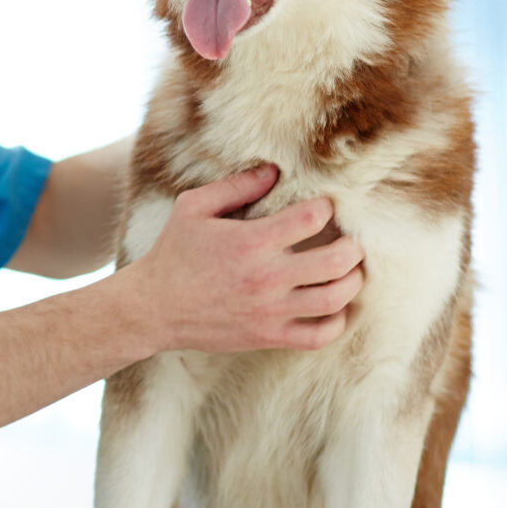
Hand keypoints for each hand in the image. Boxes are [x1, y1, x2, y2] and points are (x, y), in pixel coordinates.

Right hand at [124, 165, 363, 353]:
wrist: (153, 308)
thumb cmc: (173, 254)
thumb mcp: (193, 207)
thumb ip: (236, 185)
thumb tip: (274, 170)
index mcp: (251, 241)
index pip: (313, 217)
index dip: (326, 207)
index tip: (323, 207)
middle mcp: (267, 277)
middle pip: (338, 259)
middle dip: (353, 245)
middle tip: (349, 239)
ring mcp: (270, 311)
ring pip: (336, 298)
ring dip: (352, 281)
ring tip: (349, 270)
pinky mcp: (268, 336)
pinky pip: (319, 336)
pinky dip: (337, 322)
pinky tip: (335, 308)